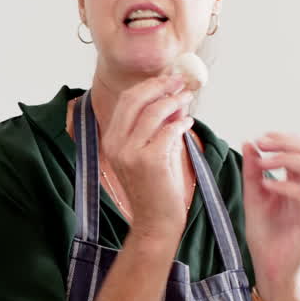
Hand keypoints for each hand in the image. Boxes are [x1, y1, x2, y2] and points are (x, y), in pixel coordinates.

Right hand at [101, 75, 194, 241]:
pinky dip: (181, 123)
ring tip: (188, 98)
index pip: (126, 101)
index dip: (149, 86)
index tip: (168, 78)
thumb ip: (160, 126)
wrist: (156, 222)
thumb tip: (174, 98)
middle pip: (135, 100)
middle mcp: (115, 145)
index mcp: (111, 140)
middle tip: (180, 81)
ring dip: (174, 101)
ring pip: (152, 112)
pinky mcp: (148, 161)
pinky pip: (167, 131)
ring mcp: (130, 153)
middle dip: (160, 86)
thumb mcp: (155, 151)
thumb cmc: (156, 188)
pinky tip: (188, 122)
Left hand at [242, 133, 299, 300]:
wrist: (268, 266)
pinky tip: (266, 185)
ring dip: (285, 160)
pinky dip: (285, 186)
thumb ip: (253, 172)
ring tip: (263, 161)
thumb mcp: (253, 196)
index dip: (284, 140)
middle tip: (262, 144)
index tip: (261, 138)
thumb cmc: (264, 234)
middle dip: (285, 145)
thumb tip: (250, 143)